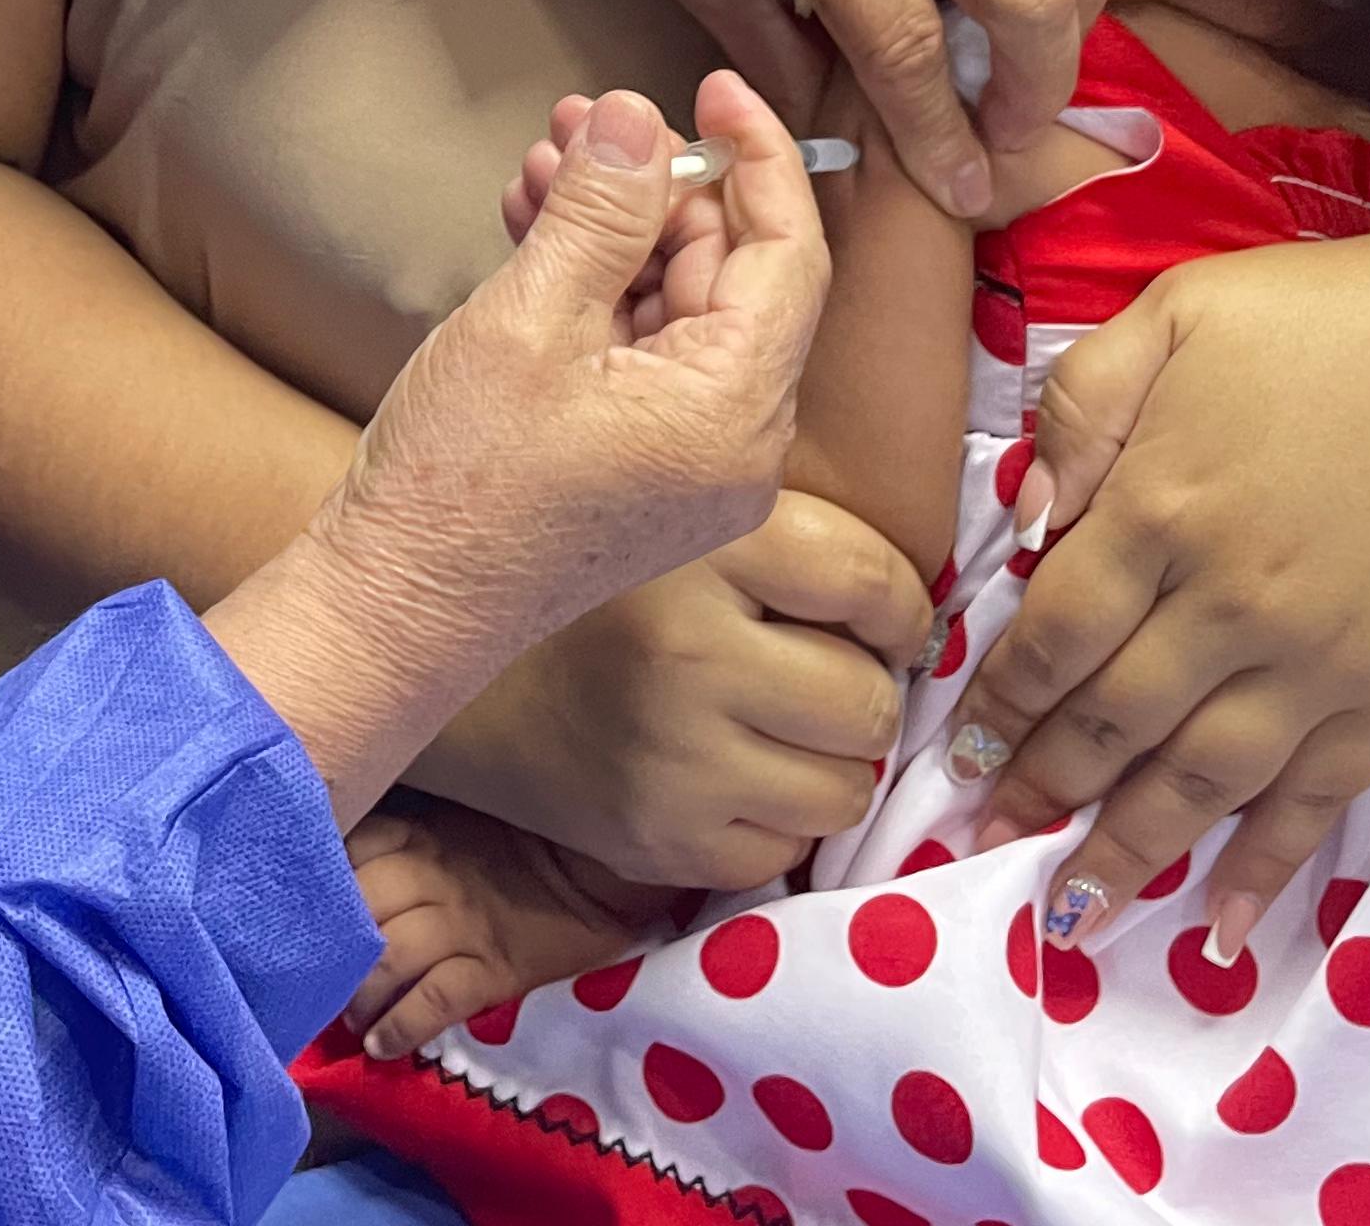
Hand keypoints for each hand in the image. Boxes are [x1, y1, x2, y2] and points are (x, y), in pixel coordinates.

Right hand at [340, 76, 831, 662]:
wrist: (392, 610)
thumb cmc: (454, 486)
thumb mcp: (527, 319)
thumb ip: (598, 210)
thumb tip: (639, 117)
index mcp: (733, 414)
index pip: (787, 253)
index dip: (756, 155)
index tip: (712, 86)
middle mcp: (736, 447)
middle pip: (732, 275)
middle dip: (659, 187)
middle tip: (584, 123)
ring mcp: (691, 464)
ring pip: (680, 307)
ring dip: (615, 229)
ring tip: (540, 166)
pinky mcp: (643, 470)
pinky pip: (645, 353)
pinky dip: (597, 288)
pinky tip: (535, 228)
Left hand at [344, 802, 691, 1057]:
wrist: (599, 873)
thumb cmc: (519, 846)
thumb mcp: (454, 823)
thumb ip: (401, 837)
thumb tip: (335, 862)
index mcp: (420, 833)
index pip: (348, 852)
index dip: (317, 887)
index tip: (296, 919)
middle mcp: (432, 874)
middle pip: (359, 908)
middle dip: (330, 950)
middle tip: (316, 983)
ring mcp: (465, 923)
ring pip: (389, 955)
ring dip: (359, 994)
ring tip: (350, 1019)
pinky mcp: (497, 968)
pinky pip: (437, 999)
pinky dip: (402, 1027)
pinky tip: (381, 1047)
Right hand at [422, 486, 929, 890]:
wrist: (448, 660)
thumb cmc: (596, 582)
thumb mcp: (681, 517)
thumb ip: (792, 536)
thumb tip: (921, 611)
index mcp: (703, 545)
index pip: (873, 586)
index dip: (895, 610)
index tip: (872, 616)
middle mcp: (690, 652)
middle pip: (872, 703)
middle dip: (858, 694)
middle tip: (808, 676)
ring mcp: (674, 757)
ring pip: (846, 788)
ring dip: (826, 764)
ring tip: (770, 730)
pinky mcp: (656, 840)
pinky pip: (783, 851)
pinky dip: (771, 820)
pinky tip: (723, 777)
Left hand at [939, 226, 1369, 957]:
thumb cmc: (1334, 319)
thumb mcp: (1177, 314)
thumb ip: (1082, 408)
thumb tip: (1026, 524)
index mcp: (1165, 508)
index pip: (1055, 634)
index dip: (1000, 702)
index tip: (961, 750)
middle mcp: (1235, 604)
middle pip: (1114, 721)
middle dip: (1043, 788)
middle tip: (984, 838)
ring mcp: (1322, 660)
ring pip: (1202, 781)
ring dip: (1129, 850)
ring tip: (1069, 907)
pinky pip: (1316, 799)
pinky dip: (1265, 868)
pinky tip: (1221, 923)